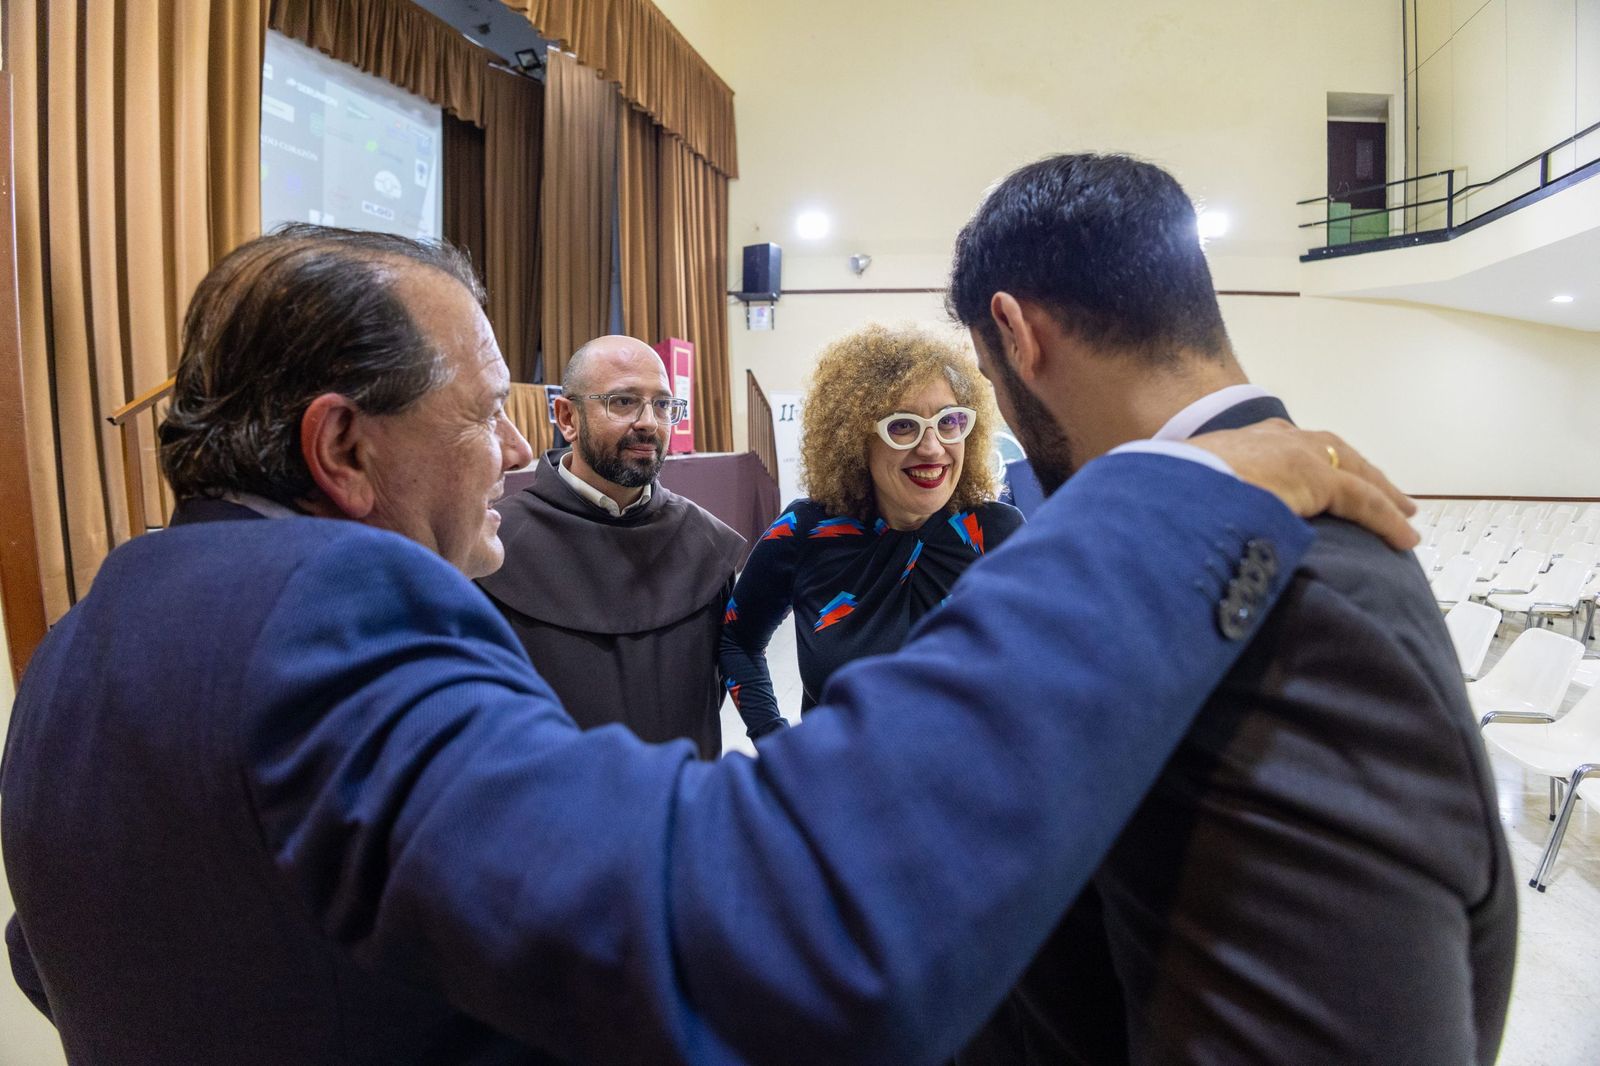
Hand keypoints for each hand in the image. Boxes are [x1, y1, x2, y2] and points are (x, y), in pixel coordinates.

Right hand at [1189, 419, 1418, 549]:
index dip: (1314, 462)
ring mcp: (1298, 454)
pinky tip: (1405, 540)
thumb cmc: (1168, 495)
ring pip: (1355, 474)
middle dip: (1360, 470)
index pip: (1290, 446)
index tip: (1326, 476)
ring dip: (1382, 495)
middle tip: (1384, 492)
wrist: (1172, 485)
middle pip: (1333, 451)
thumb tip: (1192, 537)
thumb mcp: (1186, 497)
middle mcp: (1274, 438)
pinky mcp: (1317, 478)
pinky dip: (1387, 521)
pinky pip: (1363, 502)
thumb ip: (1202, 508)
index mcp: (1241, 441)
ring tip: (1405, 516)